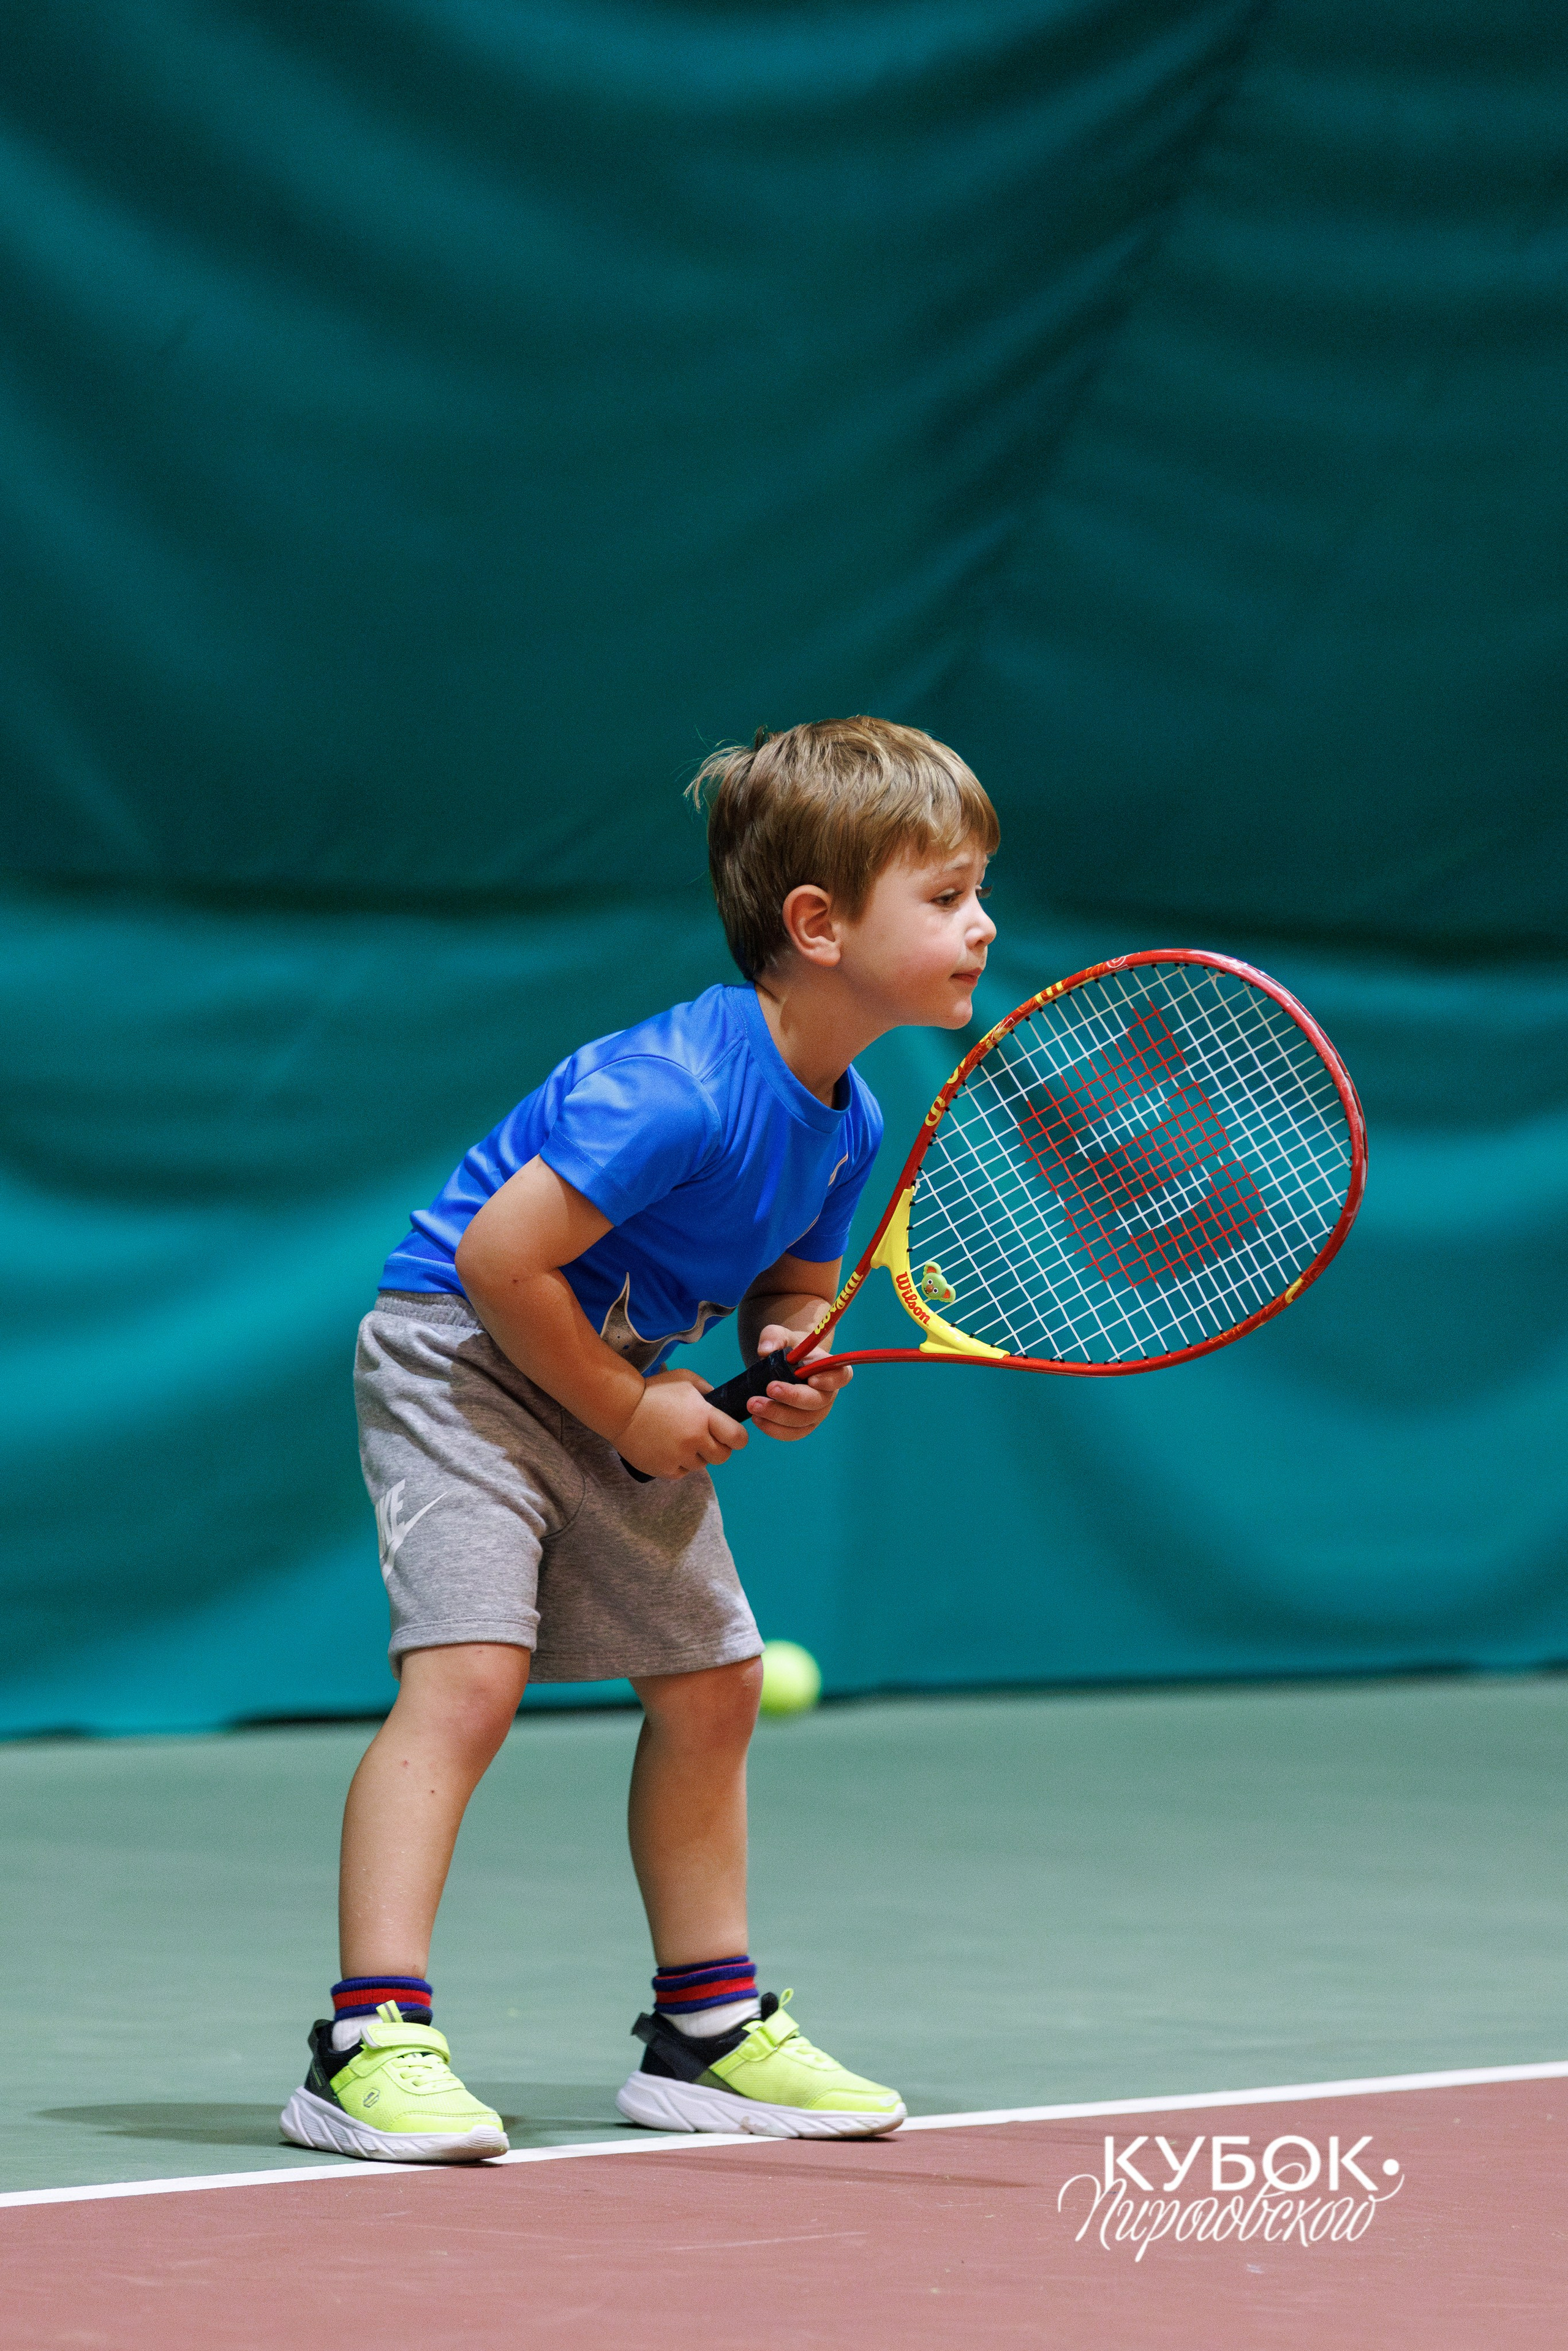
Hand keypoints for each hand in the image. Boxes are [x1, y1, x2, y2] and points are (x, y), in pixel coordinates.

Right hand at [617, 1367, 748, 1479]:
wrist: (620, 1408)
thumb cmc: (654, 1390)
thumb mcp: (685, 1379)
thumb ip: (707, 1390)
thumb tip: (720, 1402)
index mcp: (704, 1416)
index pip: (738, 1438)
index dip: (737, 1438)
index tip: (729, 1434)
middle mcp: (695, 1439)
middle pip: (723, 1457)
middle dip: (718, 1449)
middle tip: (704, 1440)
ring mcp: (679, 1457)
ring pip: (701, 1466)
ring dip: (695, 1456)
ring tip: (680, 1441)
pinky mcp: (664, 1470)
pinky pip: (682, 1473)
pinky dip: (678, 1464)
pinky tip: (668, 1450)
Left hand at [744, 1325, 852, 1442]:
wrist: (783, 1367)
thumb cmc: (788, 1349)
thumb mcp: (780, 1335)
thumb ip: (773, 1337)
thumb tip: (765, 1350)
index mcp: (830, 1369)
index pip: (841, 1376)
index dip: (830, 1380)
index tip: (811, 1378)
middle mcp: (828, 1394)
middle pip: (817, 1402)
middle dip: (792, 1398)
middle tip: (768, 1388)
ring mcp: (817, 1413)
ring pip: (802, 1422)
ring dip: (777, 1416)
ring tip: (753, 1405)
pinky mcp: (803, 1426)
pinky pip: (792, 1434)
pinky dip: (774, 1429)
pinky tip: (757, 1419)